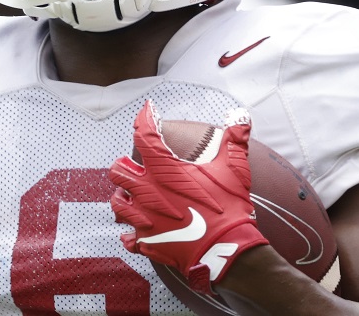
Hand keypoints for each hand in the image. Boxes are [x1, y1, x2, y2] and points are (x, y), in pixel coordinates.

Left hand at [109, 100, 268, 293]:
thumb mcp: (235, 168)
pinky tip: (138, 231)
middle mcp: (147, 191)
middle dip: (125, 165)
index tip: (148, 110)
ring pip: (117, 203)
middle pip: (118, 171)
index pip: (145, 134)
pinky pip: (129, 237)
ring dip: (123, 196)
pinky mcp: (147, 241)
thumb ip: (235, 138)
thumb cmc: (228, 206)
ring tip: (132, 195)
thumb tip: (240, 116)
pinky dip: (131, 234)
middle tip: (135, 165)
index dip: (145, 117)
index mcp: (164, 170)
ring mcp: (144, 218)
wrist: (226, 249)